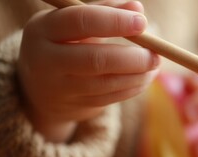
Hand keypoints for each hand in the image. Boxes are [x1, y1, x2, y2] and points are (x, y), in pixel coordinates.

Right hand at [18, 0, 158, 141]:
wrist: (41, 86)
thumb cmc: (65, 43)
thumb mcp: (74, 23)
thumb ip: (105, 11)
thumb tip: (136, 7)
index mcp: (44, 29)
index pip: (81, 21)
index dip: (115, 21)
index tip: (142, 22)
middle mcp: (46, 60)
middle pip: (95, 59)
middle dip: (132, 58)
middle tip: (156, 54)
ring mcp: (60, 87)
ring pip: (106, 83)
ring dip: (138, 75)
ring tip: (155, 65)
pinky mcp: (75, 106)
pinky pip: (110, 98)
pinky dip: (133, 88)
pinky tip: (145, 78)